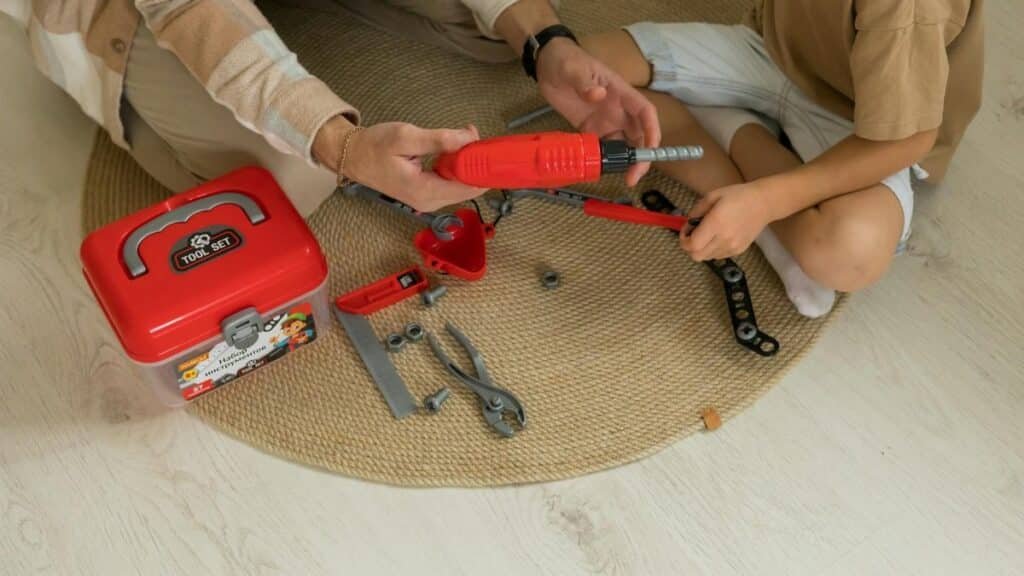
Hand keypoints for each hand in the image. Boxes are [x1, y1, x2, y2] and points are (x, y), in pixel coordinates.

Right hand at [313, 118, 484, 211]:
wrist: (352, 156)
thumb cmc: (374, 146)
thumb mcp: (406, 137)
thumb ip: (440, 140)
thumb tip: (470, 139)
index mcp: (426, 191)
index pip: (469, 187)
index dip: (483, 168)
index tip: (488, 147)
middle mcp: (430, 202)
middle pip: (468, 187)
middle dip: (476, 162)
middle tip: (472, 134)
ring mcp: (428, 200)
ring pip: (461, 184)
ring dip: (467, 162)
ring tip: (464, 136)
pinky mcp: (426, 194)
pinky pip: (451, 182)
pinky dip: (457, 166)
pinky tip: (454, 148)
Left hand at [535, 38, 659, 185]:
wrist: (546, 64)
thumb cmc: (565, 60)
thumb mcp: (574, 68)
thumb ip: (585, 82)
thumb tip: (598, 95)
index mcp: (621, 92)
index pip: (645, 112)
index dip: (652, 131)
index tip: (651, 150)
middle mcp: (617, 109)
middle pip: (638, 135)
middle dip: (640, 156)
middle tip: (634, 177)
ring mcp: (604, 120)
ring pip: (622, 144)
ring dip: (624, 161)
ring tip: (622, 179)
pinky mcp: (589, 128)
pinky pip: (601, 147)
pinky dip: (603, 159)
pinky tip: (600, 170)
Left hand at [680, 181, 773, 260]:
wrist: (763, 203)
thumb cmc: (737, 196)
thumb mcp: (712, 196)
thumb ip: (696, 211)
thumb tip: (687, 224)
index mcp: (716, 223)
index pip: (692, 245)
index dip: (683, 240)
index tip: (686, 229)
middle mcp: (724, 239)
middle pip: (696, 256)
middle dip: (690, 246)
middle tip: (693, 234)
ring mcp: (732, 247)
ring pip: (706, 257)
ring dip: (701, 248)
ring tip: (707, 234)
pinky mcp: (739, 251)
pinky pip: (718, 256)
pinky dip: (712, 249)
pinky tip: (718, 237)